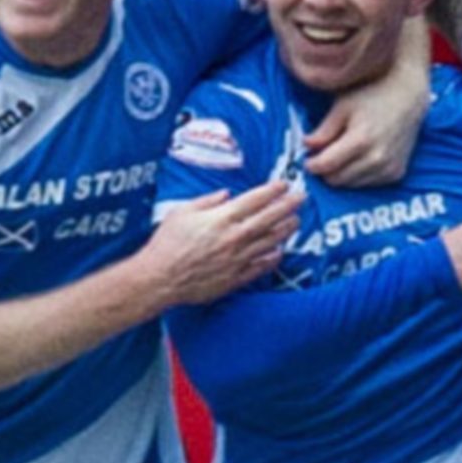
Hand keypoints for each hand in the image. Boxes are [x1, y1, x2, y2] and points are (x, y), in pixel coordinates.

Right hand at [143, 182, 301, 305]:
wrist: (160, 278)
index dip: (272, 190)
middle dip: (287, 206)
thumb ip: (207, 202)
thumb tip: (226, 195)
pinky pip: (260, 266)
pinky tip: (280, 252)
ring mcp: (237, 259)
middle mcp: (234, 237)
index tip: (284, 184)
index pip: (254, 200)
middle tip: (301, 198)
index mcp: (221, 218)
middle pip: (268, 218)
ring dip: (285, 230)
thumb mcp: (181, 212)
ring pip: (269, 241)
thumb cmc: (166, 243)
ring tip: (296, 221)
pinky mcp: (235, 277)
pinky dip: (272, 258)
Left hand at [304, 20, 430, 186]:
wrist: (409, 94)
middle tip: (322, 155)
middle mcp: (377, 159)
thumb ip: (324, 130)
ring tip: (341, 153)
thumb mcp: (343, 106)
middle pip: (336, 180)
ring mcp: (388, 168)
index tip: (306, 158)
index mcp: (361, 140)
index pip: (326, 166)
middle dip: (325, 170)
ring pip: (351, 185)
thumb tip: (306, 145)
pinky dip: (358, 175)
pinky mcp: (396, 173)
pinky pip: (367, 183)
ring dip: (341, 174)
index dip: (311, 164)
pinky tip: (359, 157)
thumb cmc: (373, 93)